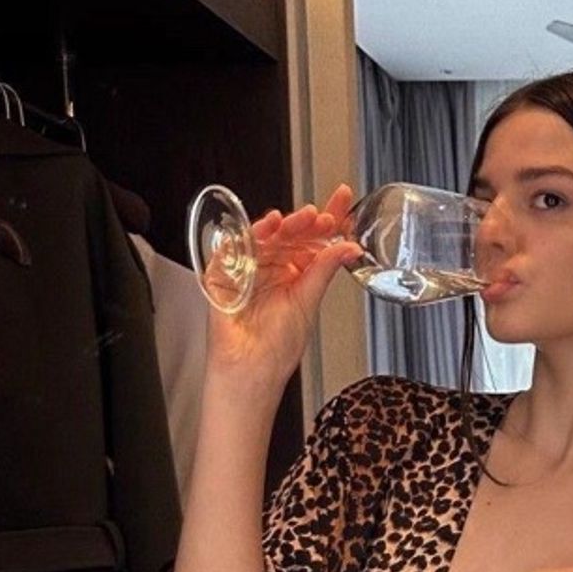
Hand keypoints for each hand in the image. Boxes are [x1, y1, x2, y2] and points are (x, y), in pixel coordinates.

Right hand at [203, 183, 367, 395]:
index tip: (343, 199)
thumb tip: (348, 247)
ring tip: (301, 219)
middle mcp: (272, 267)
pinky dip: (248, 236)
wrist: (251, 372)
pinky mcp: (224, 276)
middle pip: (289, 234)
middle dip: (306, 222)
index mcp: (294, 273)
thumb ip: (324, 270)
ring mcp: (247, 269)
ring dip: (283, 225)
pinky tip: (266, 228)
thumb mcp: (308, 303)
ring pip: (264, 237)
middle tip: (322, 215)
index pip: (311, 239)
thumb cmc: (276, 348)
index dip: (326, 219)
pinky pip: (233, 248)